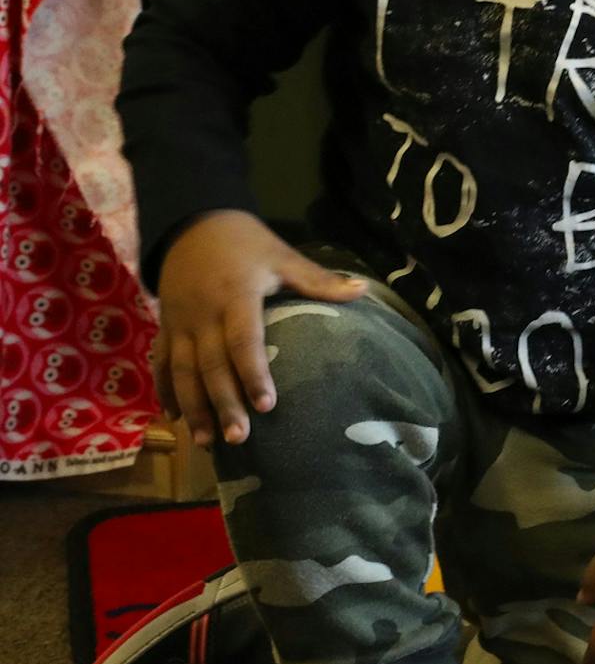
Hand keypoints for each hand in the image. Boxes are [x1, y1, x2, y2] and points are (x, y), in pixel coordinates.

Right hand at [152, 210, 366, 447]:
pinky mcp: (165, 326)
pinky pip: (161, 363)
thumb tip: (363, 290)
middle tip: (239, 438)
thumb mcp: (283, 256)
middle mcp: (203, 315)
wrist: (193, 223)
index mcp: (236, 296)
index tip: (268, 405)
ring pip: (182, 371)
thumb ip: (319, 280)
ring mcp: (179, 323)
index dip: (254, 374)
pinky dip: (165, 391)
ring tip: (206, 441)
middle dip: (224, 403)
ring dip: (193, 407)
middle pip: (211, 365)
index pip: (244, 341)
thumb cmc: (246, 243)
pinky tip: (175, 417)